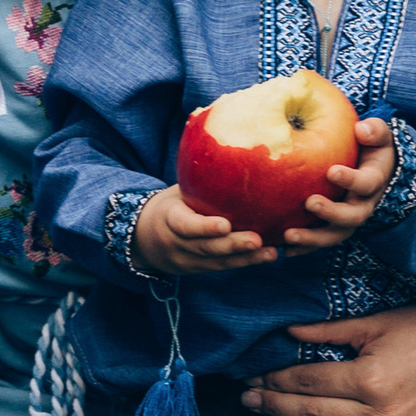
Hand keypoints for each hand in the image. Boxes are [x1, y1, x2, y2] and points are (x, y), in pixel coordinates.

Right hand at [132, 186, 278, 274]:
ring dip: (246, 258)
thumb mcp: (177, 192)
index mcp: (169, 220)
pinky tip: (268, 256)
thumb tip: (228, 146)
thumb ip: (198, 181)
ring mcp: (186, 261)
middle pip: (205, 248)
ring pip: (217, 262)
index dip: (205, 227)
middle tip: (257, 240)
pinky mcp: (198, 269)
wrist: (143, 238)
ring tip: (271, 253)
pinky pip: (222, 267)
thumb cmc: (171, 205)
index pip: (186, 226)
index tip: (225, 224)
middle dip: (232, 245)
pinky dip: (245, 262)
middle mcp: (176, 244)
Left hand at [271, 119, 398, 253]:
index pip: (367, 184)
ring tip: (288, 235)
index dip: (351, 180)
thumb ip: (374, 131)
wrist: (371, 166)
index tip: (332, 171)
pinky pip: (319, 242)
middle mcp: (363, 205)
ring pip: (334, 235)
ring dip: (312, 238)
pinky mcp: (332, 227)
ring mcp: (348, 220)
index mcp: (374, 181)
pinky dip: (303, 248)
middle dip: (331, 213)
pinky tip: (282, 250)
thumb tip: (362, 130)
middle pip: (352, 217)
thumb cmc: (370, 145)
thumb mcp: (377, 134)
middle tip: (310, 203)